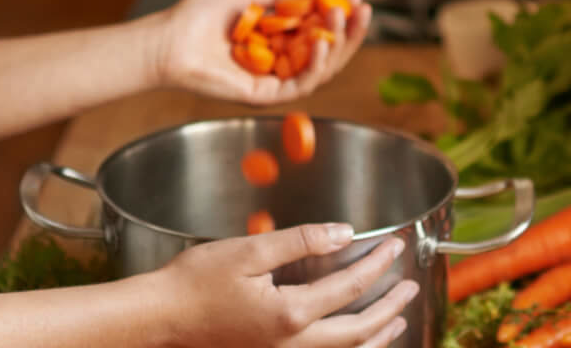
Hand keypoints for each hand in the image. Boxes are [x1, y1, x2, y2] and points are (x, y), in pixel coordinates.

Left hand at [149, 0, 371, 104]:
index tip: (358, 0)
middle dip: (349, 32)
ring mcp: (273, 81)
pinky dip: (316, 65)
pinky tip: (323, 44)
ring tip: (342, 18)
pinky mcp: (265, 96)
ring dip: (337, 44)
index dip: (341, 17)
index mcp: (276, 41)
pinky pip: (300, 85)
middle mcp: (279, 63)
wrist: (168, 40)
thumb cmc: (199, 17)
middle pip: (327, 53)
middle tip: (365, 11)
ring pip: (320, 71)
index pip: (319, 32)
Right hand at [154, 224, 418, 347]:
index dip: (377, 264)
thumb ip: (300, 241)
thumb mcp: (249, 252)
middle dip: (389, 307)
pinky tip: (354, 338)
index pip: (349, 286)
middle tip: (411, 286)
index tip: (394, 246)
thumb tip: (342, 233)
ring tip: (396, 319)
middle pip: (359, 331)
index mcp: (290, 315)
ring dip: (376, 335)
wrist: (159, 319)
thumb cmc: (194, 283)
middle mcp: (292, 345)